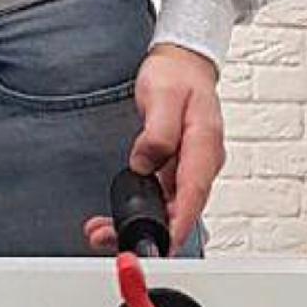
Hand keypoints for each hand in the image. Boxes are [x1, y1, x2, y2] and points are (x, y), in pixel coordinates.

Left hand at [84, 44, 223, 254]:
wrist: (182, 63)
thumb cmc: (176, 76)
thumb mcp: (164, 95)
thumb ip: (157, 132)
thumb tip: (145, 162)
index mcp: (205, 144)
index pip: (194, 192)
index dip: (178, 223)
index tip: (162, 243)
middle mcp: (202, 162)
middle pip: (181, 208)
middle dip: (150, 231)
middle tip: (112, 240)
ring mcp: (190, 167)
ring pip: (169, 207)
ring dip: (139, 223)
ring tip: (102, 231)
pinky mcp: (177, 169)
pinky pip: (161, 197)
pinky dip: (140, 209)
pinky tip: (115, 215)